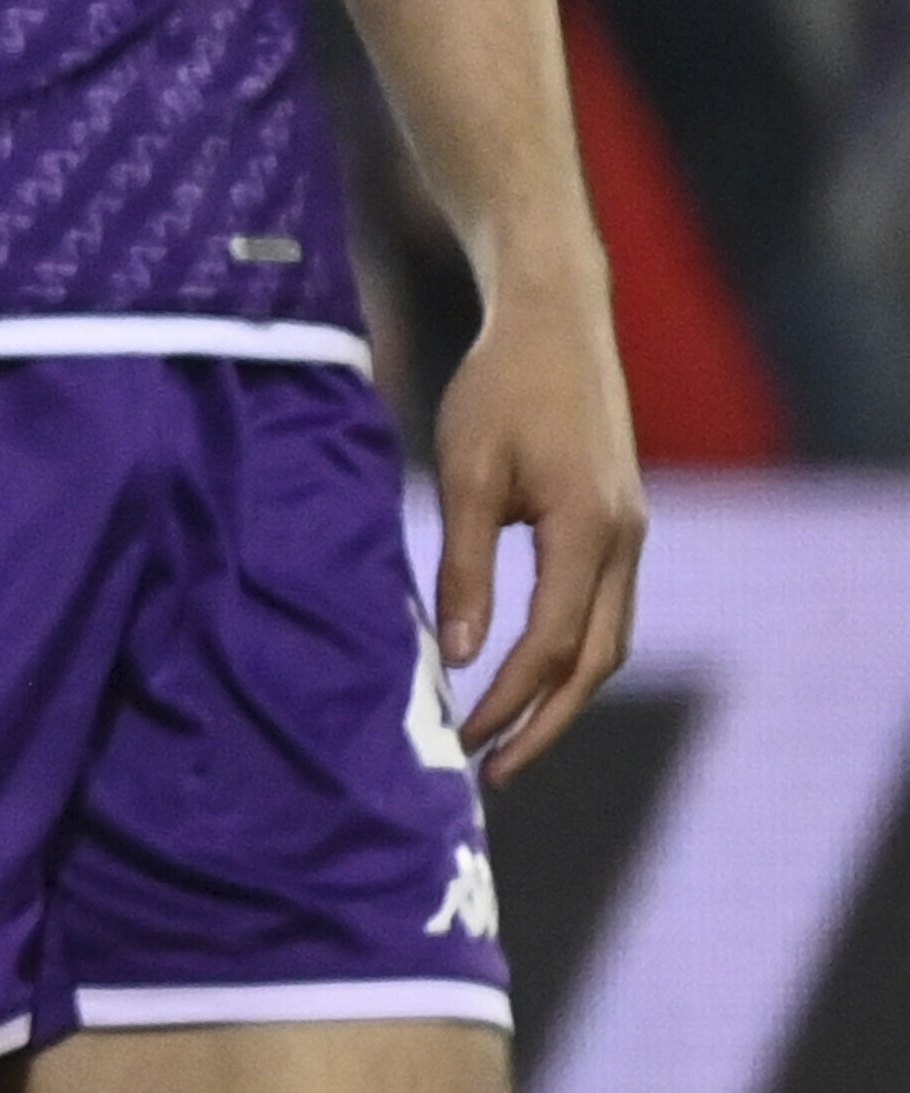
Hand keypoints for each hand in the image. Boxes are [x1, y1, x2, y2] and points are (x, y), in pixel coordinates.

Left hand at [432, 252, 645, 780]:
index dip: (510, 702)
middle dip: (544, 721)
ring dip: (563, 694)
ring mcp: (631, 534)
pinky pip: (605, 608)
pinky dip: (573, 652)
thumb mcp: (468, 475)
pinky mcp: (618, 522)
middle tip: (491, 770)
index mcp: (590, 534)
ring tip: (508, 736)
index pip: (553, 647)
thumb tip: (461, 657)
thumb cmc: (500, 389)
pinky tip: (530, 669)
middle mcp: (626, 543)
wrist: (555, 321)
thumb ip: (466, 566)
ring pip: (609, 641)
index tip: (464, 741)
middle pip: (596, 662)